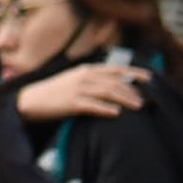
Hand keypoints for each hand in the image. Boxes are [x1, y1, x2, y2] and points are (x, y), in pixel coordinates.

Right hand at [15, 62, 143, 121]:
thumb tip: (118, 86)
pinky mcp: (71, 103)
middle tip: (147, 101)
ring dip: (125, 99)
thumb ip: (95, 81)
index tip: (150, 78)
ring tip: (138, 107)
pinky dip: (106, 109)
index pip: (115, 69)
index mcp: (86, 70)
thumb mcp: (75, 80)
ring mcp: (77, 89)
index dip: (133, 72)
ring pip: (107, 92)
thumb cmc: (57, 92)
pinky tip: (116, 113)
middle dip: (132, 91)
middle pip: (114, 82)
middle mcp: (83, 76)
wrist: (32, 100)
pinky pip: (92, 105)